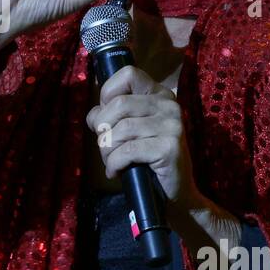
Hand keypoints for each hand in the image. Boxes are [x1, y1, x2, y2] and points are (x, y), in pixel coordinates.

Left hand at [86, 65, 242, 248]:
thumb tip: (94, 115)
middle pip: (119, 104)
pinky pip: (128, 150)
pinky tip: (117, 172)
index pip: (128, 74)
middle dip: (102, 129)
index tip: (107, 116)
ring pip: (121, 129)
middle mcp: (169, 104)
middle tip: (105, 148)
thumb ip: (110, 116)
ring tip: (112, 162)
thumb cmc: (146, 160)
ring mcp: (172, 125)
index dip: (108, 93)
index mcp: (159, 94)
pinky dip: (115, 164)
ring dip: (107, 151)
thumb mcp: (128, 132)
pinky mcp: (169, 147)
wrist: (176, 195)